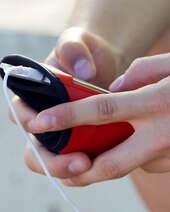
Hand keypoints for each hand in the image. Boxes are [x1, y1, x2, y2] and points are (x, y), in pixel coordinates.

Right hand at [13, 27, 120, 178]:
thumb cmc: (84, 50)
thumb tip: (83, 71)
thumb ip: (74, 48)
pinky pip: (78, 164)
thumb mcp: (77, 41)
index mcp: (32, 96)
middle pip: (35, 152)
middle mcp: (43, 121)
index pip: (20, 114)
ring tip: (92, 167)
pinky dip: (88, 170)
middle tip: (80, 162)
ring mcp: (61, 136)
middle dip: (53, 162)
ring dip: (69, 171)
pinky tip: (106, 168)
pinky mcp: (81, 144)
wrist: (104, 63)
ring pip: (55, 164)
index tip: (43, 125)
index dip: (29, 123)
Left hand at [25, 50, 169, 184]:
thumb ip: (144, 73)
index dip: (65, 119)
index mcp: (163, 101)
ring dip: (145, 149)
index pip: (103, 112)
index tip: (38, 125)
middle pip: (113, 164)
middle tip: (70, 168)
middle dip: (84, 169)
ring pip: (147, 162)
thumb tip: (117, 92)